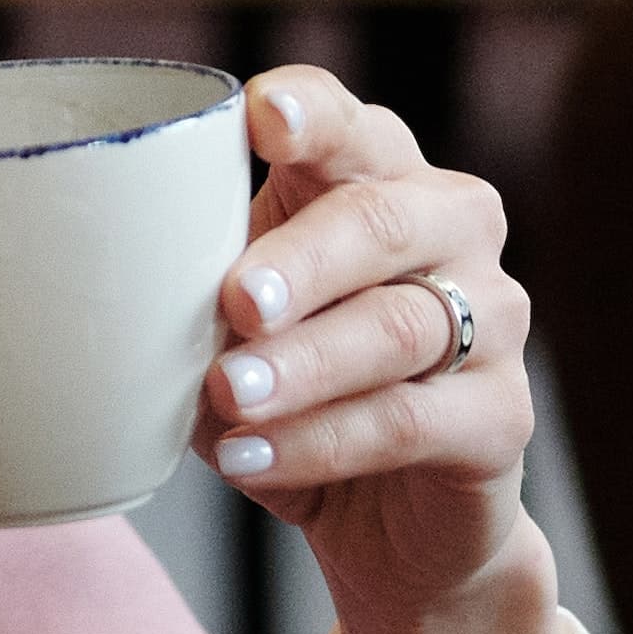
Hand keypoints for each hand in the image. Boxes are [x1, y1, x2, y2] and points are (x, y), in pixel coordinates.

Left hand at [203, 70, 538, 624]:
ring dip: (303, 363)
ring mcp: (493, 317)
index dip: (311, 114)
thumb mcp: (239, 328)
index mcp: (378, 175)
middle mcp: (451, 227)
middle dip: (301, 260)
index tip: (261, 115)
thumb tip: (128, 293)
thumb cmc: (298, 388)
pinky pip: (408, 420)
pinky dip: (322, 440)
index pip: (350, 125)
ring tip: (228, 396)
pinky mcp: (504, 415)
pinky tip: (252, 458)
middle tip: (236, 302)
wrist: (388, 520)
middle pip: (381, 219)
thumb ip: (203, 292)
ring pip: (396, 325)